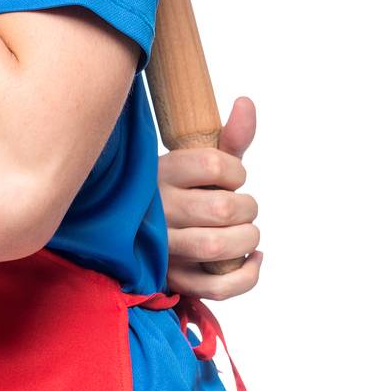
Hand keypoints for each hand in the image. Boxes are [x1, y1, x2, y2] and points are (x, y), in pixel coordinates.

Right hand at [159, 96, 263, 300]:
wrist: (137, 226)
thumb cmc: (179, 190)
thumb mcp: (197, 159)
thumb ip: (228, 137)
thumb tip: (246, 102)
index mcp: (161, 172)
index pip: (214, 165)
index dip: (236, 172)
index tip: (231, 176)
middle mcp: (158, 210)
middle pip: (223, 209)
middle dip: (247, 208)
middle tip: (241, 207)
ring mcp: (163, 248)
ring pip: (218, 247)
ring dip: (247, 239)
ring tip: (244, 231)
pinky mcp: (173, 279)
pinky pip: (218, 287)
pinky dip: (247, 276)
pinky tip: (253, 259)